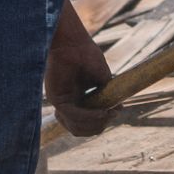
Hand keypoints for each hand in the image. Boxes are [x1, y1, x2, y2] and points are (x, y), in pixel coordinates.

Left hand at [44, 3, 113, 136]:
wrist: (72, 42)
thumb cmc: (86, 55)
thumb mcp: (102, 79)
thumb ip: (106, 95)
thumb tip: (117, 110)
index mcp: (77, 100)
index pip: (86, 124)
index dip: (102, 123)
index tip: (115, 112)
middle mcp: (68, 104)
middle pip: (81, 130)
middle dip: (99, 126)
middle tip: (111, 114)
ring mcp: (61, 103)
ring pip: (76, 128)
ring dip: (95, 125)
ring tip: (106, 114)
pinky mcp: (57, 99)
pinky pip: (73, 115)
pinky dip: (89, 117)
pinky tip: (101, 112)